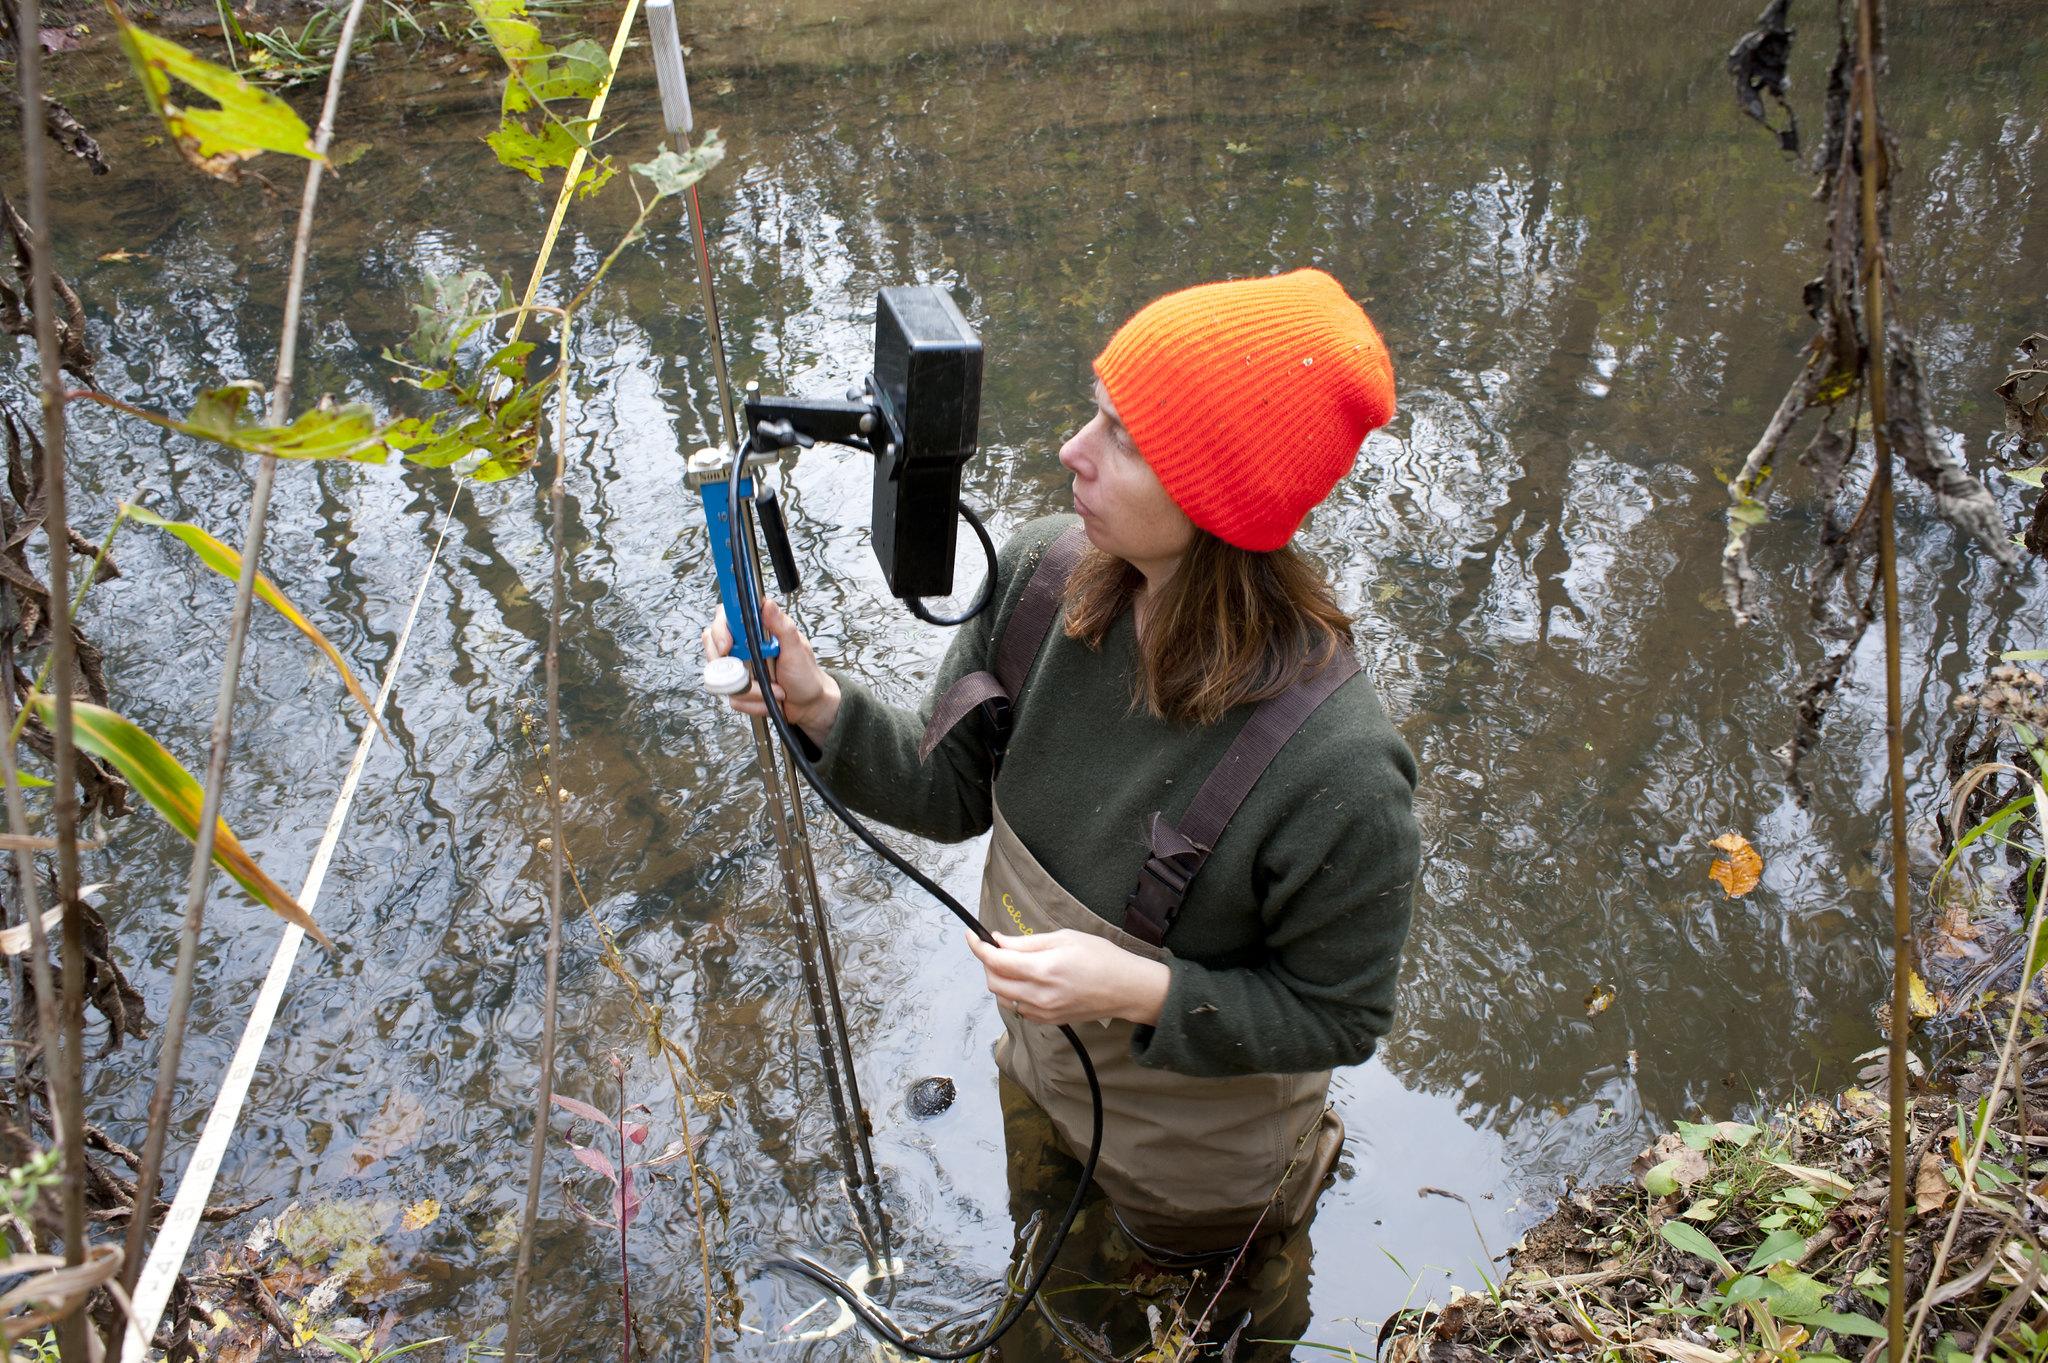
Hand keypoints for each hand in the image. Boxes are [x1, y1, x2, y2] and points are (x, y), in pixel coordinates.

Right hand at [701, 597, 841, 742]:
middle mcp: (743, 647)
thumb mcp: (796, 648)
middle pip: (714, 648)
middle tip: (753, 674)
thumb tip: (768, 604)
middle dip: (732, 667)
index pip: (725, 618)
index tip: (727, 646)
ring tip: (774, 689)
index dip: (720, 631)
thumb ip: (782, 625)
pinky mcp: (738, 689)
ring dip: (752, 690)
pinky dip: (753, 703)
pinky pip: (734, 698)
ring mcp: (738, 668)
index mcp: (756, 630)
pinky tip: (768, 699)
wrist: (808, 704)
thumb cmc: (805, 674)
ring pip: (722, 678)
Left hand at [966, 929, 1170, 1027]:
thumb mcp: (1064, 938)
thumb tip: (999, 941)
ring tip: (1012, 964)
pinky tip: (1026, 981)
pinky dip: (1013, 994)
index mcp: (1043, 969)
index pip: (996, 961)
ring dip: (999, 980)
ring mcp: (1043, 1012)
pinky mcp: (1049, 1021)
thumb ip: (1027, 942)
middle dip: (988, 964)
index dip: (978, 948)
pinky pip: (1018, 1008)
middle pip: (993, 982)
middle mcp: (1040, 995)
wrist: (1126, 989)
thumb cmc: (1101, 958)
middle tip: (995, 948)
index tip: (971, 936)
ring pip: (1003, 998)